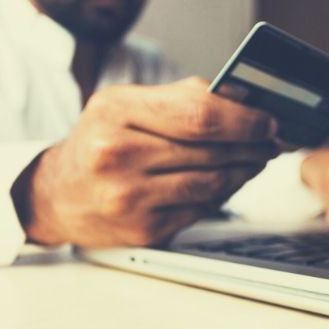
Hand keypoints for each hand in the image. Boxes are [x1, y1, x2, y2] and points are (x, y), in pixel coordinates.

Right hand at [17, 77, 278, 246]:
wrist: (58, 194)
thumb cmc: (99, 143)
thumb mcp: (126, 105)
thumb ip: (181, 99)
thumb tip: (242, 102)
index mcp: (116, 112)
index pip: (199, 115)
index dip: (244, 120)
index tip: (268, 121)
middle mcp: (117, 155)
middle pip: (211, 150)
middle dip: (252, 146)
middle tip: (270, 142)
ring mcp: (130, 198)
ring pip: (212, 184)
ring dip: (244, 172)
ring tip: (256, 160)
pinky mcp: (143, 229)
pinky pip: (201, 209)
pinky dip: (223, 194)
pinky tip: (229, 182)